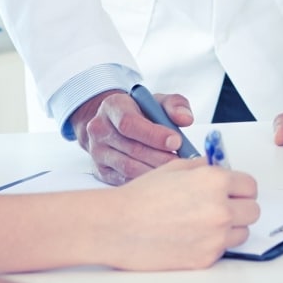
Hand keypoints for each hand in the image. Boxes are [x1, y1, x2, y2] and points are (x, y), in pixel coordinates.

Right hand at [71, 89, 193, 184]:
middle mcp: (100, 129)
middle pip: (132, 148)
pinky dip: (145, 181)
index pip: (129, 122)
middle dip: (160, 157)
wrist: (112, 124)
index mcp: (113, 106)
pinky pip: (125, 180)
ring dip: (154, 170)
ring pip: (128, 167)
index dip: (154, 135)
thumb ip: (174, 105)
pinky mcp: (101, 170)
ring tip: (174, 170)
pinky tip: (161, 178)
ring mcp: (98, 152)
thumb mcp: (157, 101)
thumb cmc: (139, 112)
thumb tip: (185, 119)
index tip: (176, 141)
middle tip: (182, 161)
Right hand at [107, 159, 260, 269]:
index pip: (251, 186)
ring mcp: (215, 237)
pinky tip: (190, 237)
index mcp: (215, 181)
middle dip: (239, 207)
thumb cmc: (139, 198)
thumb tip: (218, 169)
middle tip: (221, 207)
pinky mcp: (206, 259)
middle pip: (253, 211)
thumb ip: (203, 168)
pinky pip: (223, 250)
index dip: (240, 188)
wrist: (117, 227)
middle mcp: (221, 209)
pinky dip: (212, 245)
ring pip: (243, 233)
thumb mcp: (173, 169)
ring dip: (230, 228)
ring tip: (203, 223)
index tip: (233, 191)